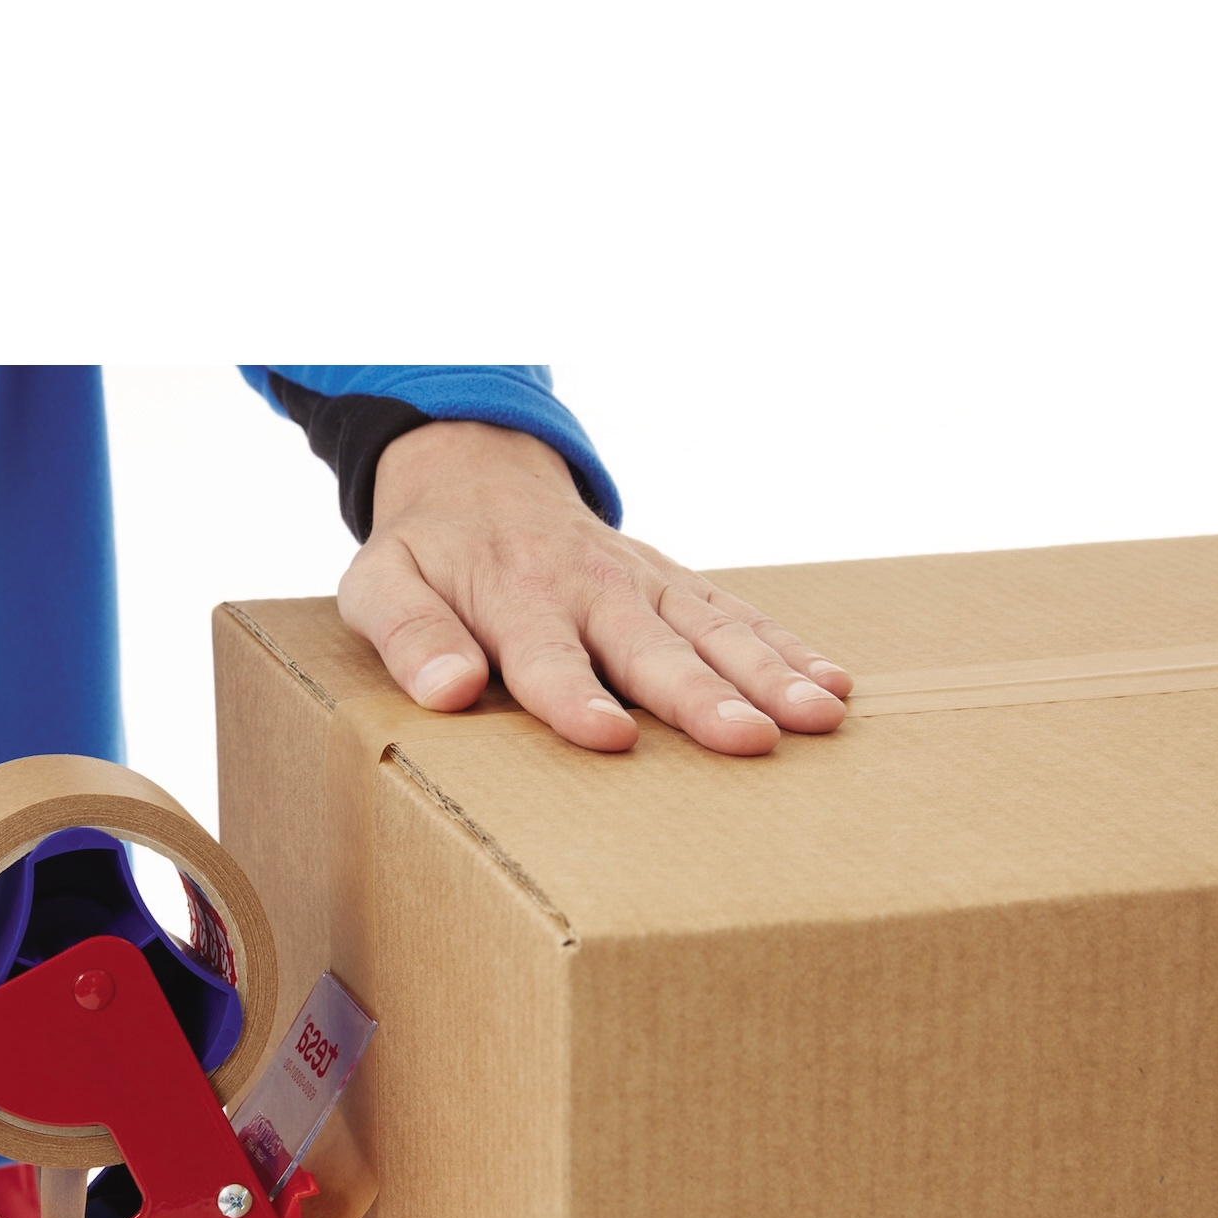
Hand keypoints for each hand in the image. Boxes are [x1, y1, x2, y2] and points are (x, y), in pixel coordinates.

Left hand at [340, 419, 853, 755]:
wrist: (475, 480)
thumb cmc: (425, 556)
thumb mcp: (383, 587)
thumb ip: (409, 637)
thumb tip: (446, 691)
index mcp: (514, 599)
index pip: (548, 657)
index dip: (575, 698)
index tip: (610, 737)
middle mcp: (590, 589)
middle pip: (651, 649)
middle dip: (702, 694)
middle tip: (750, 737)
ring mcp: (642, 584)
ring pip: (712, 630)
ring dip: (767, 673)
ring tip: (818, 716)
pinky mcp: (675, 584)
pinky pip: (737, 614)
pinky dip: (787, 647)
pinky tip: (834, 684)